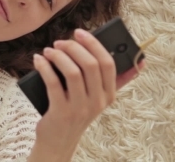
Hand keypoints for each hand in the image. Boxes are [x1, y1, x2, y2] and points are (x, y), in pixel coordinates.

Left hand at [30, 28, 144, 159]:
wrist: (58, 141)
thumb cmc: (74, 112)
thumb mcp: (94, 99)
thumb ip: (107, 80)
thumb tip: (135, 61)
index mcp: (108, 95)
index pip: (108, 64)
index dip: (94, 44)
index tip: (79, 32)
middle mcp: (97, 102)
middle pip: (91, 65)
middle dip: (73, 47)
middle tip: (59, 42)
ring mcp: (80, 108)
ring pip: (73, 72)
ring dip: (58, 56)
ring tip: (48, 50)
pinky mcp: (61, 112)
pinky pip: (53, 82)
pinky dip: (44, 67)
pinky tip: (38, 60)